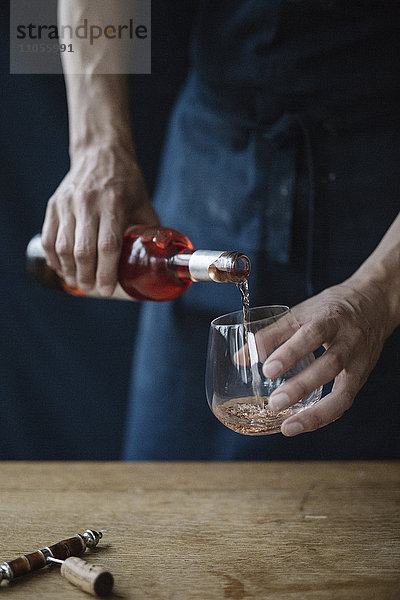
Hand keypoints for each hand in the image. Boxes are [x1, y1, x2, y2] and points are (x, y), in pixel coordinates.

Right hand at [42, 143, 158, 295]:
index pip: (107, 246)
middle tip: (94, 290)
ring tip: (79, 282)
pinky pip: (49, 238)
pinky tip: (63, 269)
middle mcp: (88, 204)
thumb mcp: (143, 203)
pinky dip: (54, 258)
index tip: (107, 290)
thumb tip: (160, 261)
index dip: (106, 272)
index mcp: (114, 204)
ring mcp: (67, 204)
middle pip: (82, 251)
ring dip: (70, 271)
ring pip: (62, 247)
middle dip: (87, 277)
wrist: (100, 152)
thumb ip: (150, 231)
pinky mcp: (54, 205)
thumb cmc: (126, 181)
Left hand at [263, 278, 394, 435]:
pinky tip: (304, 424)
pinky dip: (325, 415)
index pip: (311, 334)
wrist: (374, 304)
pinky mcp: (362, 377)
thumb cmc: (330, 309)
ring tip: (289, 426)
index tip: (268, 370)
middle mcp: (348, 340)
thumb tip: (241, 357)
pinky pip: (346, 400)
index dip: (290, 352)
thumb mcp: (301, 312)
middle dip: (302, 385)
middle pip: (330, 364)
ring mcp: (358, 361)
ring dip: (316, 412)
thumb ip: (271, 333)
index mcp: (329, 318)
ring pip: (343, 390)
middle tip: (275, 402)